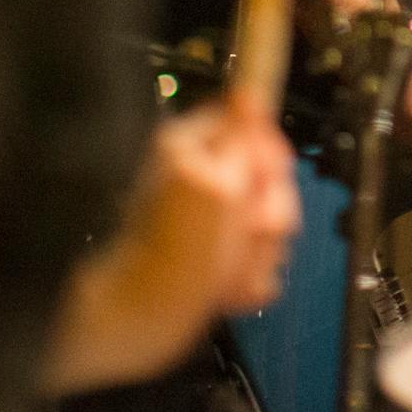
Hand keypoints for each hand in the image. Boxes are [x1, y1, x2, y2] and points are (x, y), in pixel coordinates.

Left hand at [45, 91, 299, 391]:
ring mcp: (211, 224)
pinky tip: (228, 292)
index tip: (269, 177)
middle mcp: (202, 180)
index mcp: (193, 149)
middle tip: (251, 232)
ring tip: (230, 272)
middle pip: (270, 178)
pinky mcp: (218, 262)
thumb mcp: (218, 186)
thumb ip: (242, 138)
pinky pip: (259, 263)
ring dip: (259, 254)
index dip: (269, 152)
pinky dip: (248, 281)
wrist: (141, 323)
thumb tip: (250, 88)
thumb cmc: (175, 253)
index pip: (251, 124)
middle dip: (270, 214)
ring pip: (270, 226)